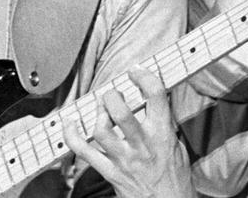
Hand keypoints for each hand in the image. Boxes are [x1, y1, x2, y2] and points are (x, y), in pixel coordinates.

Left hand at [64, 69, 193, 197]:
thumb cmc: (174, 177)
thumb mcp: (177, 144)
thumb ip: (164, 121)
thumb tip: (154, 96)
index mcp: (163, 134)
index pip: (156, 96)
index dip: (144, 77)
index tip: (136, 71)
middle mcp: (142, 145)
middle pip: (121, 113)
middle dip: (112, 96)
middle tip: (113, 94)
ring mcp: (124, 160)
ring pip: (101, 130)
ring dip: (97, 114)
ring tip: (100, 108)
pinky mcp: (110, 172)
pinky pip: (84, 152)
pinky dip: (72, 135)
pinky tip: (70, 123)